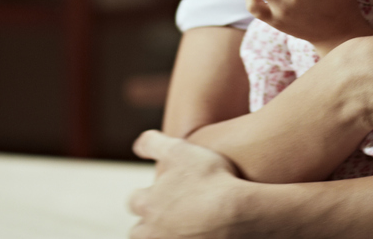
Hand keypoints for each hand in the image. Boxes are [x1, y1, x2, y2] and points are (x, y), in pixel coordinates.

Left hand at [129, 130, 246, 238]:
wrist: (238, 214)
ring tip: (181, 226)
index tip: (160, 190)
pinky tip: (199, 233)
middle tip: (168, 213)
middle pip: (139, 231)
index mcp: (148, 205)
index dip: (146, 194)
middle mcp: (152, 232)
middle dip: (149, 222)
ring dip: (164, 234)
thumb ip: (153, 143)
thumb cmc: (210, 180)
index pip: (134, 201)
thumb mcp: (180, 150)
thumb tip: (138, 146)